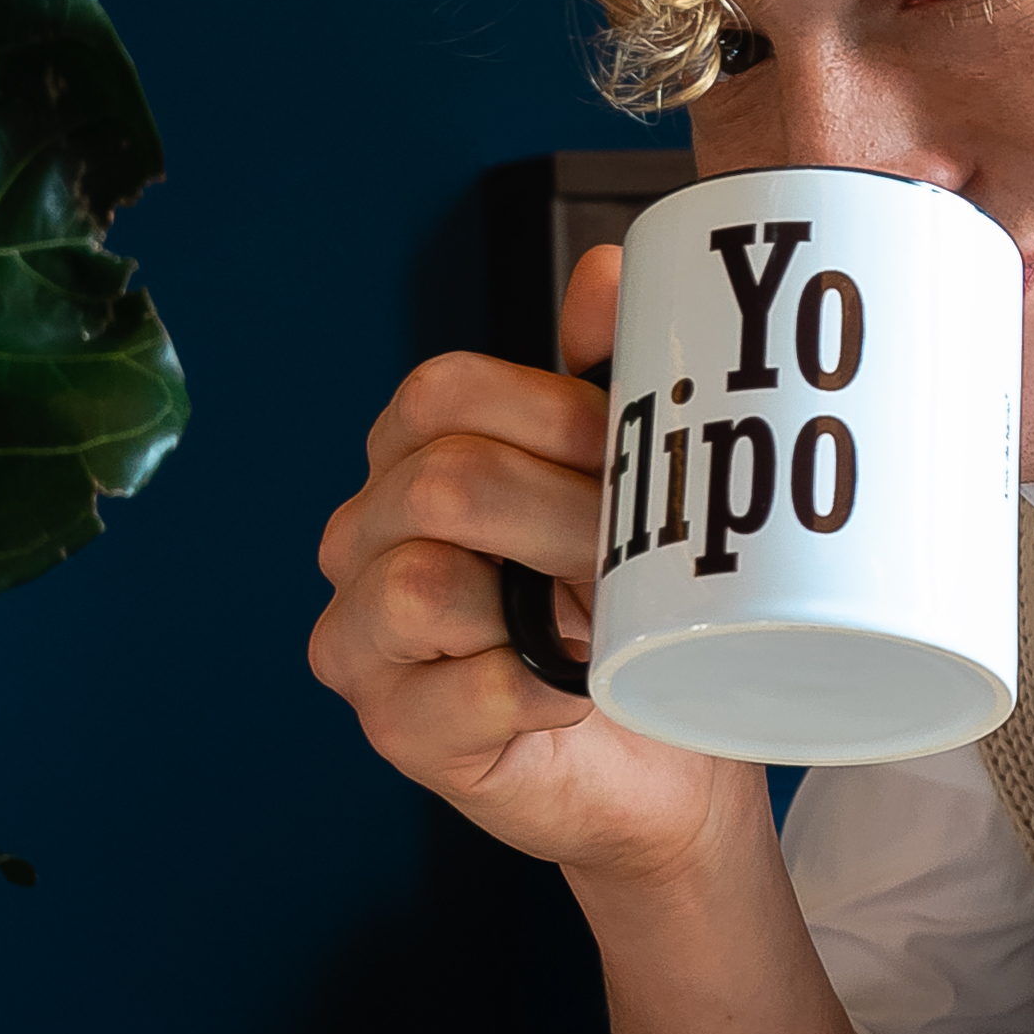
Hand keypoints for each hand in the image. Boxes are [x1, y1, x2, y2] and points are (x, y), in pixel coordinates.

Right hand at [307, 245, 747, 886]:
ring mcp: (364, 640)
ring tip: (610, 627)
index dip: (553, 412)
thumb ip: (605, 380)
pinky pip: (456, 688)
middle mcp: (364, 541)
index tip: (638, 453)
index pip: (440, 392)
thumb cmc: (636, 619)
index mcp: (410, 462)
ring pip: (421, 582)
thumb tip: (605, 272)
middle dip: (568, 516)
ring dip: (549, 602)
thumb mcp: (629, 489)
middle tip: (646, 556)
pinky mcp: (394, 730)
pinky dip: (538, 692)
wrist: (669, 761)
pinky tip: (578, 694)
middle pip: (442, 483)